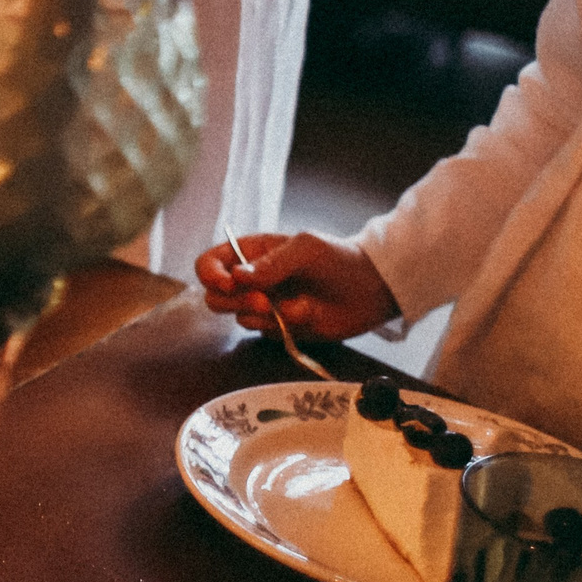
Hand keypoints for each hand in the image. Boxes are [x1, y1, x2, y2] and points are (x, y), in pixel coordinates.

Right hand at [193, 231, 399, 341]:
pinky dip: (285, 326)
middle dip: (236, 301)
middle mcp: (251, 280)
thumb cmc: (339, 259)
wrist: (372, 289)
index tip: (229, 283)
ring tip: (299, 308)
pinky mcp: (278, 327)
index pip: (209, 263)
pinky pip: (265, 332)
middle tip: (264, 302)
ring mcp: (263, 305)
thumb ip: (270, 263)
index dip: (210, 274)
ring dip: (267, 315)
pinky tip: (307, 316)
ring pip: (240, 317)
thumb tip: (237, 277)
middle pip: (215, 296)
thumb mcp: (305, 249)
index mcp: (251, 253)